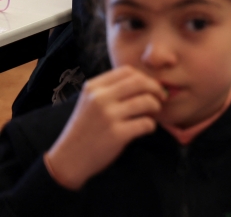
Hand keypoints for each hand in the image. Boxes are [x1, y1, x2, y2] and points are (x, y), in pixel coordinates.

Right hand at [44, 67, 164, 190]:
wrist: (68, 160)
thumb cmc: (85, 130)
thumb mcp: (90, 103)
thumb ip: (111, 90)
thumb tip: (146, 82)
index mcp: (93, 87)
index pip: (127, 71)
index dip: (144, 77)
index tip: (150, 87)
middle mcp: (100, 98)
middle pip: (140, 82)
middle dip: (156, 88)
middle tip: (161, 97)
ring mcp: (108, 116)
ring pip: (147, 101)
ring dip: (156, 107)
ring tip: (152, 114)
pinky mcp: (116, 134)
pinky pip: (146, 123)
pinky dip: (151, 125)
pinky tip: (146, 129)